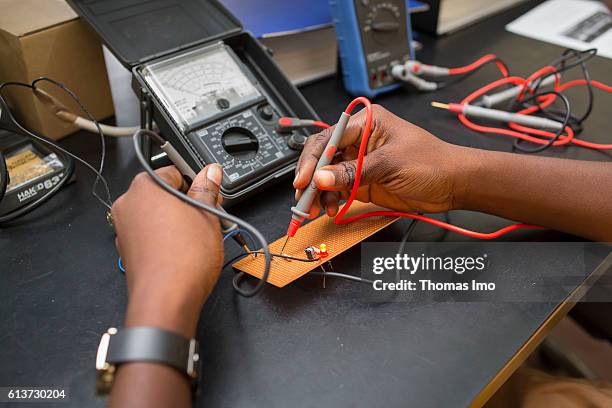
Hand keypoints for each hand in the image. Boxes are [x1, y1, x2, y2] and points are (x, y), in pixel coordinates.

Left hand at [111, 164, 223, 337]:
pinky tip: (183, 250)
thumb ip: (207, 189)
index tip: (208, 195)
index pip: (174, 171)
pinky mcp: (127, 249)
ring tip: (198, 237)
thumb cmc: (183, 259)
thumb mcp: (207, 215)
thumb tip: (210, 173)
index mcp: (145, 186)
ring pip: (156, 214)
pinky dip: (164, 238)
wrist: (166, 300)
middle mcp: (128, 203)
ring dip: (176, 220)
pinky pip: (149, 234)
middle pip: (163, 193)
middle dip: (185, 202)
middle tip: (208, 217)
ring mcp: (124, 228)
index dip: (196, 183)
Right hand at [293, 104, 462, 216]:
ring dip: (320, 193)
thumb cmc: (432, 163)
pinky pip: (338, 190)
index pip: (329, 139)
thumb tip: (323, 178)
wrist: (454, 185)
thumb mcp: (390, 164)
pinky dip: (331, 200)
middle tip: (304, 197)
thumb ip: (354, 172)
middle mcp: (359, 141)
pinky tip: (331, 208)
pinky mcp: (363, 182)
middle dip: (311, 178)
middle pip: (323, 158)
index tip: (304, 179)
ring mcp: (360, 163)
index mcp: (366, 123)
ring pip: (327, 177)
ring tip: (318, 208)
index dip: (313, 160)